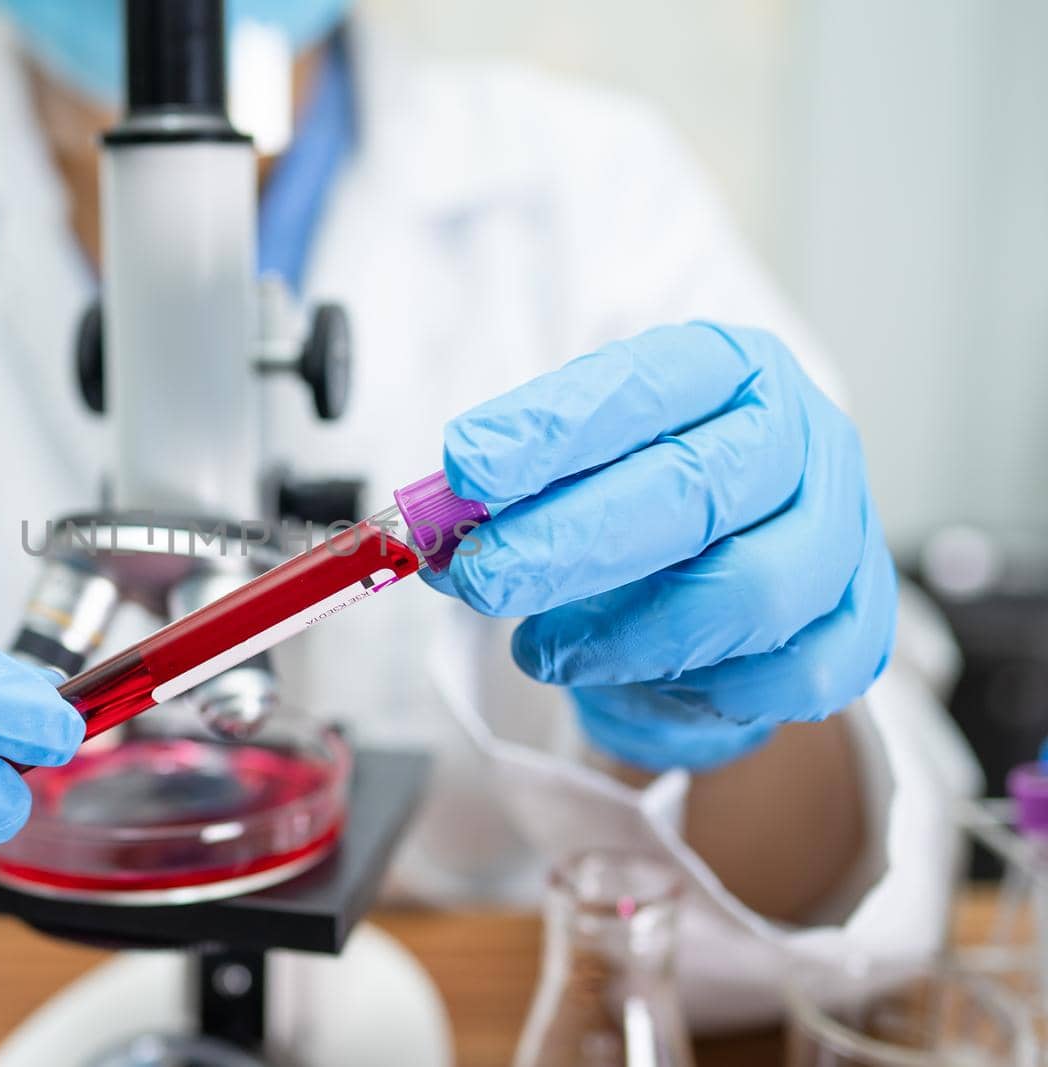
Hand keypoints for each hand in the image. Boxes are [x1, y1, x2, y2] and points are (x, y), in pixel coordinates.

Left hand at [430, 322, 895, 770]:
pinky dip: (697, 688)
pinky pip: (787, 676)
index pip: (644, 385)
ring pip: (751, 592)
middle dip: (570, 544)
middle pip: (696, 490)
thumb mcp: (575, 469)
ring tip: (543, 648)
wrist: (730, 567)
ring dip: (626, 634)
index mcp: (730, 369)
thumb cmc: (641, 499)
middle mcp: (802, 438)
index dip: (551, 430)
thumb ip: (512, 490)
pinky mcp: (859, 627)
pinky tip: (636, 673)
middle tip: (482, 579)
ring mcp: (842, 532)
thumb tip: (438, 525)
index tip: (465, 468)